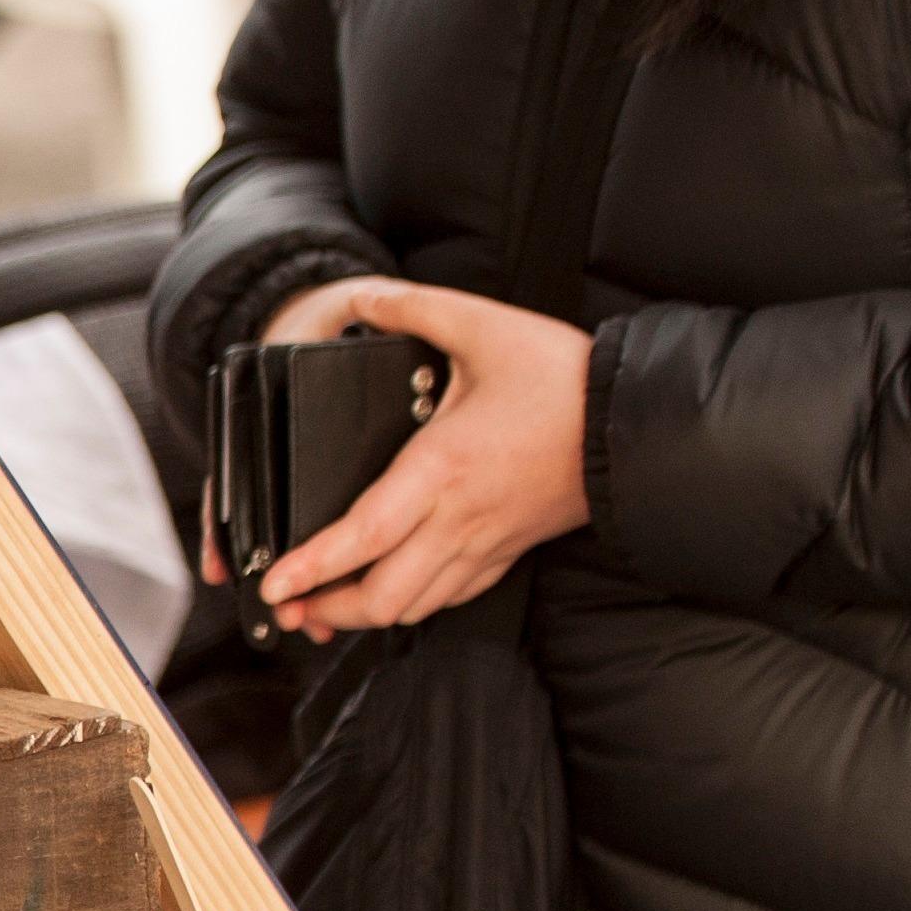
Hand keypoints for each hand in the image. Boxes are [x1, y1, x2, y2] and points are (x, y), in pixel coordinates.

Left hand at [244, 276, 592, 639]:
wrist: (638, 418)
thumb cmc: (564, 377)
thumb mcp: (484, 325)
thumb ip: (414, 307)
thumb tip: (362, 295)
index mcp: (442, 468)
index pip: (363, 535)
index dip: (312, 568)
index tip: (272, 585)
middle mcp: (460, 517)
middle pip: (382, 597)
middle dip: (327, 609)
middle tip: (288, 602)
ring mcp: (486, 542)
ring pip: (414, 608)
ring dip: (364, 615)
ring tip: (324, 607)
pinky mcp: (508, 552)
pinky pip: (450, 597)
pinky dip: (410, 605)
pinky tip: (387, 591)